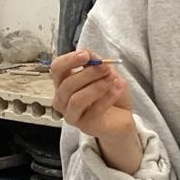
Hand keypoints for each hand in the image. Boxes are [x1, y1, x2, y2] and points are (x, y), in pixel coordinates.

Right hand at [50, 49, 139, 173]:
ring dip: (96, 87)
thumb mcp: (106, 73)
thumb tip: (89, 53)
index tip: (86, 55)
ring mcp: (72, 115)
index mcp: (64, 83)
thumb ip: (96, 63)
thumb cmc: (110, 94)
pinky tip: (117, 89)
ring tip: (112, 80)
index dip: (69, 60)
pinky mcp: (86, 126)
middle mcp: (63, 100)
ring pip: (76, 100)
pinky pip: (94, 110)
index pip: (56, 69)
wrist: (122, 116)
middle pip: (66, 84)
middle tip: (106, 68)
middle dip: (88, 73)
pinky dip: (108, 97)